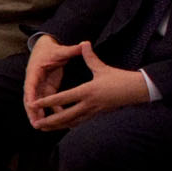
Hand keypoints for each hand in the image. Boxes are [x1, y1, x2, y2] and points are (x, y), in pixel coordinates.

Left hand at [24, 43, 149, 130]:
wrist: (137, 90)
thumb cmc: (119, 78)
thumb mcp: (102, 67)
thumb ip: (90, 56)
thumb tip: (84, 42)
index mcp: (87, 91)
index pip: (63, 98)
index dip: (48, 101)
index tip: (35, 104)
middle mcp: (89, 103)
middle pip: (66, 115)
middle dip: (50, 120)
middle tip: (36, 124)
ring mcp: (94, 111)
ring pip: (72, 121)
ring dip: (58, 125)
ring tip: (45, 128)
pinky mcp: (98, 114)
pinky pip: (81, 121)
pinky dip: (70, 124)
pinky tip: (62, 127)